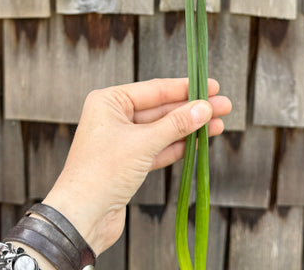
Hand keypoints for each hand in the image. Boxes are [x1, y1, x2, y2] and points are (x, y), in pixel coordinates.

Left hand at [42, 77, 231, 255]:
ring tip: (219, 123)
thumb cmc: (101, 172)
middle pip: (161, 109)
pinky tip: (201, 141)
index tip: (211, 85)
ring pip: (162, 129)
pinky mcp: (129, 162)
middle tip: (222, 105)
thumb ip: (176, 124)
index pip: (154, 89)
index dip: (185, 87)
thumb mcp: (143, 143)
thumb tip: (204, 108)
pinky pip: (159, 147)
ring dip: (190, 128)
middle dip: (192, 109)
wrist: (81, 218)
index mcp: (109, 101)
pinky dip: (179, 145)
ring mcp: (122, 140)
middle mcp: (114, 116)